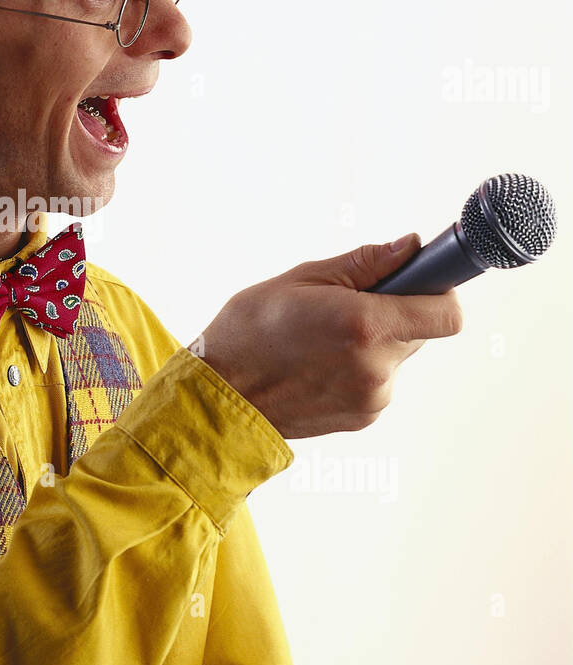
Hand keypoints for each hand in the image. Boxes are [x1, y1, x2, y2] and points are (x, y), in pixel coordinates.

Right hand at [196, 234, 462, 439]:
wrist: (218, 398)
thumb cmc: (248, 331)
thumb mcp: (301, 279)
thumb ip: (364, 264)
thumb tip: (409, 247)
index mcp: (365, 326)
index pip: (446, 313)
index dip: (437, 291)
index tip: (419, 279)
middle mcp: (377, 367)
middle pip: (421, 331)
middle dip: (396, 312)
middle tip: (348, 304)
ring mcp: (372, 398)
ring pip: (396, 356)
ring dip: (375, 342)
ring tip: (322, 339)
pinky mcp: (363, 417)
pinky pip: (378, 381)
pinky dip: (359, 368)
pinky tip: (318, 363)